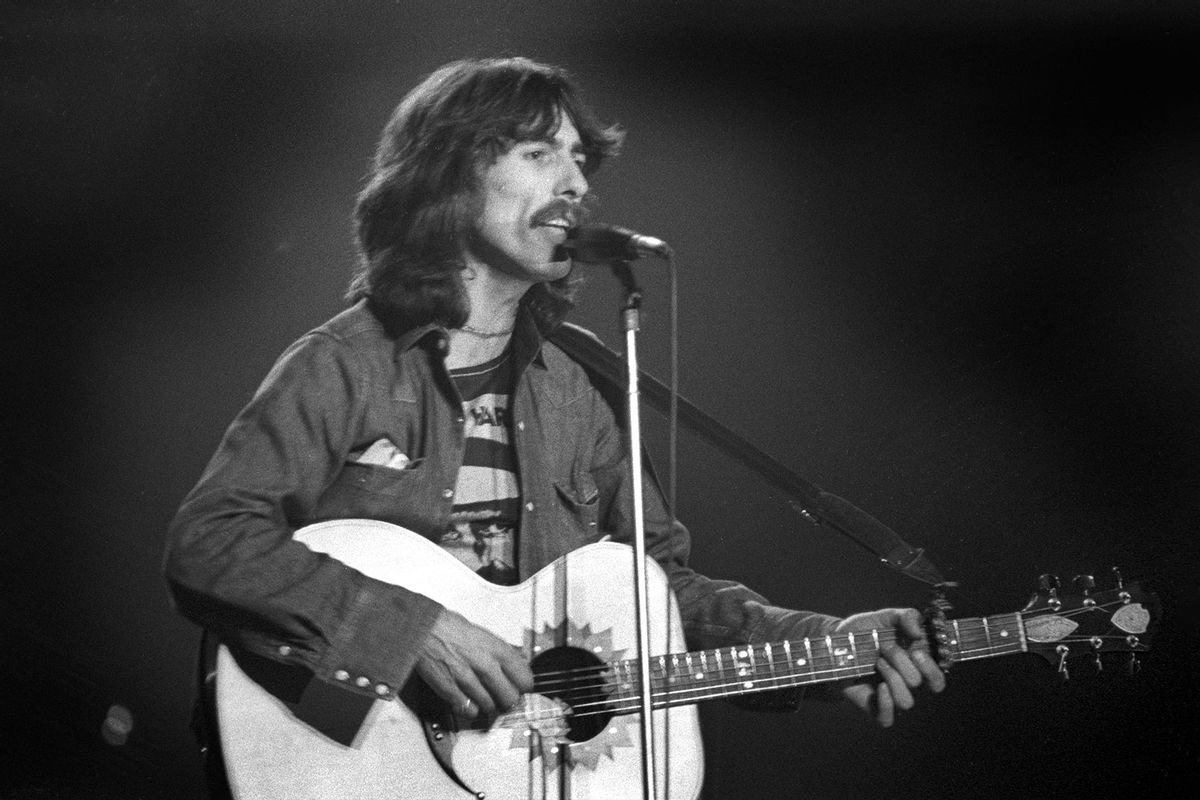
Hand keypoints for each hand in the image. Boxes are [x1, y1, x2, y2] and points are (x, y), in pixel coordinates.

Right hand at [413, 608, 533, 719]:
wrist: (424, 629)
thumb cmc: (450, 628)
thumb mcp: (484, 634)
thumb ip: (503, 649)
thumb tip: (520, 657)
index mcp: (497, 649)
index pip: (525, 679)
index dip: (523, 686)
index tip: (520, 687)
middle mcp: (486, 665)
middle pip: (510, 698)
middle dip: (507, 699)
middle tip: (502, 696)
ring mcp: (469, 679)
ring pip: (490, 706)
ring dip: (487, 705)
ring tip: (482, 696)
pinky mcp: (451, 690)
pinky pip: (469, 710)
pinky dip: (469, 709)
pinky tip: (467, 700)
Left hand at [834, 607, 944, 726]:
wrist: (833, 643)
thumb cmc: (863, 631)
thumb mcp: (885, 617)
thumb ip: (907, 616)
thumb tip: (919, 633)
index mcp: (915, 665)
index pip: (937, 680)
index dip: (931, 668)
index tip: (915, 650)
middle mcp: (905, 682)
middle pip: (919, 684)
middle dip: (903, 664)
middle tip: (886, 650)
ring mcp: (890, 695)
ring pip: (906, 701)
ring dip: (893, 679)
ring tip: (877, 662)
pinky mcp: (873, 706)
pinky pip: (887, 719)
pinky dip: (886, 703)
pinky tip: (879, 686)